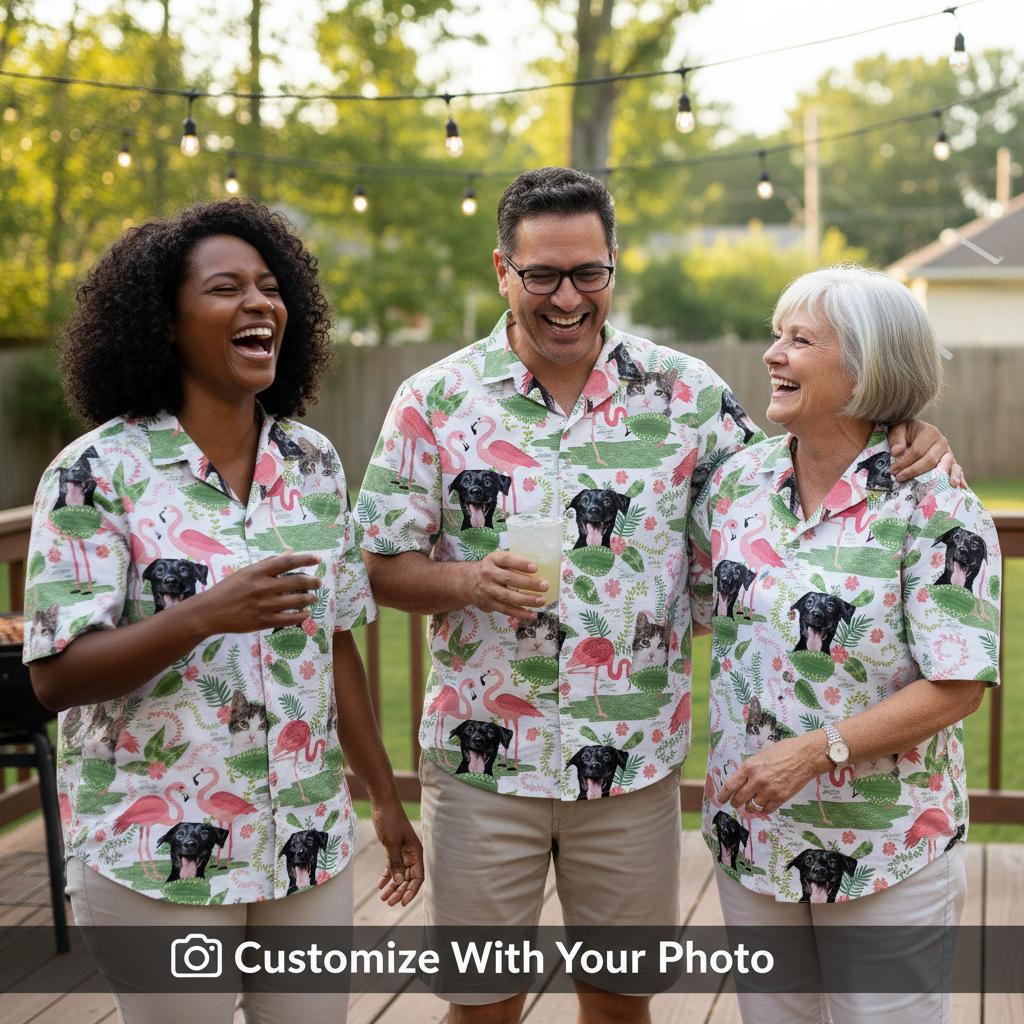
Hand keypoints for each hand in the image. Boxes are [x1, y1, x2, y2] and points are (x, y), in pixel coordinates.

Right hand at [188, 553, 321, 635]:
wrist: (210, 612)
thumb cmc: (228, 589)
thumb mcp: (245, 572)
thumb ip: (267, 564)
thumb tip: (288, 553)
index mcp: (258, 572)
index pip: (287, 562)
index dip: (305, 559)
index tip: (317, 559)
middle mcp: (264, 587)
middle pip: (296, 582)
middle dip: (312, 582)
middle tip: (318, 583)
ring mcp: (265, 605)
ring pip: (296, 601)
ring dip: (308, 599)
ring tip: (313, 598)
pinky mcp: (264, 621)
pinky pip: (289, 619)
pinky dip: (300, 616)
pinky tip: (305, 614)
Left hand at [372, 801, 423, 906]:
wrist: (383, 804)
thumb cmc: (390, 820)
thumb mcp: (392, 842)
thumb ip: (395, 862)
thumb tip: (398, 881)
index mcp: (416, 852)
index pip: (418, 877)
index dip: (412, 890)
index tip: (402, 902)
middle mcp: (411, 854)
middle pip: (408, 878)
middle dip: (399, 891)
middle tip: (388, 902)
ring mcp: (402, 852)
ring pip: (399, 874)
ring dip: (392, 886)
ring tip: (383, 897)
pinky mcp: (393, 849)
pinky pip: (392, 866)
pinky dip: (387, 876)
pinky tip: (380, 884)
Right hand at [462, 550, 548, 619]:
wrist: (467, 582)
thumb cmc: (491, 569)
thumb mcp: (497, 560)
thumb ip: (513, 563)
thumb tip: (537, 571)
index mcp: (493, 560)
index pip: (507, 560)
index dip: (521, 564)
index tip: (535, 568)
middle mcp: (488, 574)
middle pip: (509, 579)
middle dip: (528, 583)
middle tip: (545, 586)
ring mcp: (488, 591)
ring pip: (508, 597)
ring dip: (526, 600)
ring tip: (541, 601)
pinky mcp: (489, 604)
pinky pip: (505, 610)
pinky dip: (519, 613)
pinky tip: (532, 615)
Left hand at [715, 735, 823, 814]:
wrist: (805, 756)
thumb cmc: (783, 751)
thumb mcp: (760, 755)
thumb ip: (750, 768)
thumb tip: (741, 780)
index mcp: (749, 767)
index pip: (730, 785)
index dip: (723, 795)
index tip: (720, 800)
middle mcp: (757, 780)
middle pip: (739, 799)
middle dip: (735, 803)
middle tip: (735, 804)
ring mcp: (769, 791)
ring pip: (753, 806)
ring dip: (750, 806)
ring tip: (751, 804)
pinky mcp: (781, 798)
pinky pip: (766, 810)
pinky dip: (763, 809)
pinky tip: (763, 805)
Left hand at [888, 421, 963, 486]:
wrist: (914, 431)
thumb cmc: (905, 432)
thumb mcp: (897, 430)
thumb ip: (896, 439)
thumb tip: (897, 452)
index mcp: (929, 433)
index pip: (917, 451)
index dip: (904, 462)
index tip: (893, 471)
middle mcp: (941, 442)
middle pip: (930, 460)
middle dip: (915, 471)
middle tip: (900, 478)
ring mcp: (948, 452)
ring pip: (947, 465)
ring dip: (945, 476)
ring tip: (945, 485)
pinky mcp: (951, 461)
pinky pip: (957, 469)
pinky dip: (959, 478)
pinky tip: (961, 487)